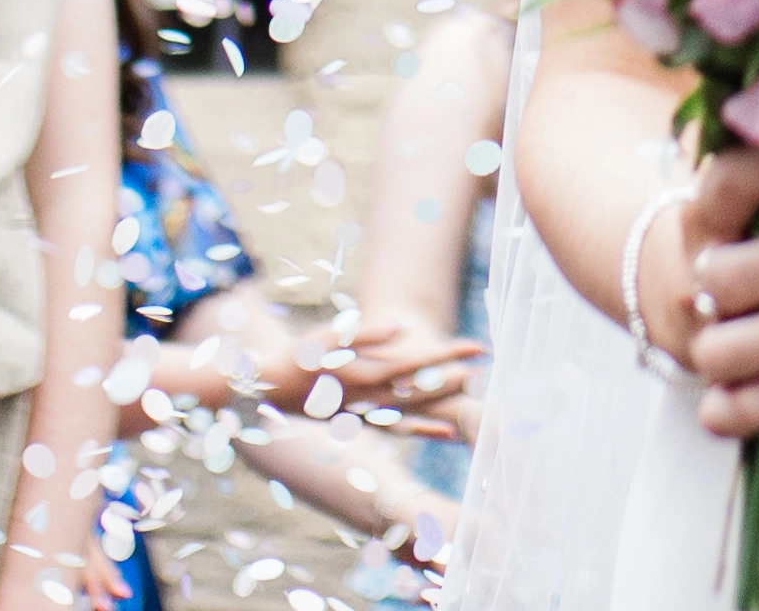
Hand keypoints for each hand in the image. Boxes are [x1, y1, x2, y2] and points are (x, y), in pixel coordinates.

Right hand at [256, 302, 479, 435]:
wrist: (269, 390)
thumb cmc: (301, 357)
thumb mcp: (331, 337)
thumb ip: (368, 334)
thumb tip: (402, 327)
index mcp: (366, 371)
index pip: (418, 360)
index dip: (449, 352)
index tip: (478, 345)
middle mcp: (371, 396)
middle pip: (423, 387)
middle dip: (457, 374)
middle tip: (488, 366)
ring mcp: (367, 413)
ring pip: (416, 412)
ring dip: (447, 404)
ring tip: (478, 399)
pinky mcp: (363, 422)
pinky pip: (399, 430)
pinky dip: (425, 430)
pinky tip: (447, 431)